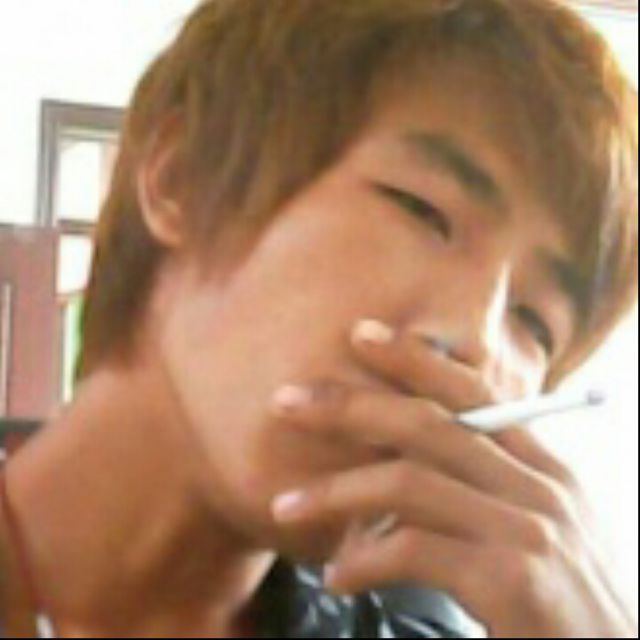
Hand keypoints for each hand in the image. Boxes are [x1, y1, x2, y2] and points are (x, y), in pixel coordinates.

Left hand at [269, 320, 637, 637]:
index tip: (360, 334)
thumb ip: (483, 492)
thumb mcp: (532, 533)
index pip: (471, 393)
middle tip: (286, 401)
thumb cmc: (560, 603)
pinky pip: (415, 549)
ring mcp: (528, 530)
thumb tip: (398, 473)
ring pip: (409, 482)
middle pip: (428, 424)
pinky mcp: (513, 580)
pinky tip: (337, 576)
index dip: (414, 359)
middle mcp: (539, 486)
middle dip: (350, 406)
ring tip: (284, 507)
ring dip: (336, 491)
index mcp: (544, 467)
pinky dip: (364, 559)